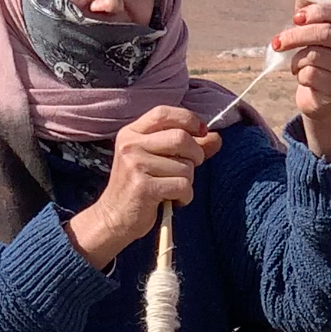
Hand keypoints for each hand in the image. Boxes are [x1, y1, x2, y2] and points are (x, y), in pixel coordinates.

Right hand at [66, 106, 221, 268]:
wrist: (113, 218)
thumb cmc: (139, 188)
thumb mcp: (158, 161)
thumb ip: (187, 147)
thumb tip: (217, 138)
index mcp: (131, 133)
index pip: (164, 113)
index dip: (188, 120)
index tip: (201, 133)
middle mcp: (131, 145)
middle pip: (181, 138)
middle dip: (195, 155)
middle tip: (189, 169)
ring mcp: (135, 165)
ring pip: (185, 166)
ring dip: (188, 182)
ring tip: (172, 189)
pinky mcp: (144, 187)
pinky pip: (182, 186)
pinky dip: (185, 196)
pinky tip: (172, 200)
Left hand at [273, 0, 330, 160]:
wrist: (320, 96)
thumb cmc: (316, 58)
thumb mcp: (313, 32)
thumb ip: (310, 11)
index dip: (316, 12)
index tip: (295, 18)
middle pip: (326, 33)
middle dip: (296, 36)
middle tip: (277, 42)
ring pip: (316, 56)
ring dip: (297, 60)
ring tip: (296, 64)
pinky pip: (312, 75)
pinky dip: (300, 75)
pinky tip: (303, 77)